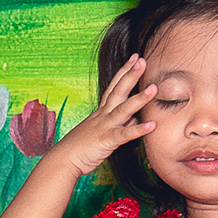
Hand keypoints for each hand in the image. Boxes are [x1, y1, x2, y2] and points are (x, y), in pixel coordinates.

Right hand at [49, 55, 158, 175]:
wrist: (63, 160)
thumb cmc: (81, 147)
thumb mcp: (101, 132)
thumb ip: (119, 124)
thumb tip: (135, 120)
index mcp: (101, 112)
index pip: (114, 87)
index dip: (124, 71)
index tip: (134, 58)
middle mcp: (103, 115)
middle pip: (118, 91)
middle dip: (131, 75)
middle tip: (142, 59)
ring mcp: (105, 127)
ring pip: (123, 109)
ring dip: (139, 98)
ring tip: (154, 88)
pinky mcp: (107, 141)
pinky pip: (124, 134)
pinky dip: (138, 130)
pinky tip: (152, 125)